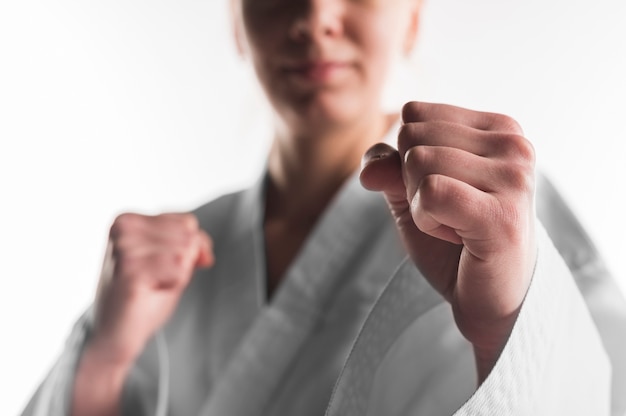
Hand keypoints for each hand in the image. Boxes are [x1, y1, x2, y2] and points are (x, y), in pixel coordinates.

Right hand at [89, 213, 213, 365]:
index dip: (188, 251)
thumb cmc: (142, 296)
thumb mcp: (171, 260)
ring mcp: (125, 246)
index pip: (187, 222)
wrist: (116, 334)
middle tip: (155, 279)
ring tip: (150, 285)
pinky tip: (150, 290)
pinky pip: (179, 267)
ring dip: (176, 275)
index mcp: (128, 219)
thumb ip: (191, 244)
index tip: (161, 267)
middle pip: (189, 235)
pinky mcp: (131, 268)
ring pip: (186, 250)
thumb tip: (205, 252)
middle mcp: (124, 227)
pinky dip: (173, 284)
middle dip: (183, 263)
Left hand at [360, 102, 535, 379]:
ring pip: (418, 162)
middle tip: (450, 213)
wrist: (489, 299)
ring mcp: (514, 178)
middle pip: (413, 136)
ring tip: (457, 226)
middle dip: (413, 182)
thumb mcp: (412, 193)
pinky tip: (456, 237)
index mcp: (499, 128)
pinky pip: (430, 193)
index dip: (410, 158)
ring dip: (421, 206)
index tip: (445, 191)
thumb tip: (368, 170)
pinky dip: (426, 220)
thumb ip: (388, 167)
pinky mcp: (502, 215)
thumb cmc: (455, 242)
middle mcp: (514, 144)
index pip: (414, 114)